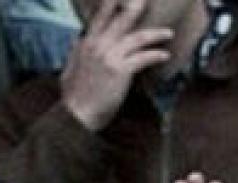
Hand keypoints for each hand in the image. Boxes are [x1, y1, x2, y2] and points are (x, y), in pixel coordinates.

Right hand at [59, 0, 173, 130]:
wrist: (75, 116)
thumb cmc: (73, 98)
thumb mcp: (68, 70)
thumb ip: (75, 53)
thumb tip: (76, 40)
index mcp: (85, 44)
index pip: (101, 17)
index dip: (112, 4)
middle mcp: (97, 46)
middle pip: (122, 18)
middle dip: (136, 7)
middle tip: (146, 1)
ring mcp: (109, 56)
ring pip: (138, 37)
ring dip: (156, 34)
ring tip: (168, 34)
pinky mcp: (120, 70)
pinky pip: (144, 57)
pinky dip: (156, 55)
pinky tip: (165, 55)